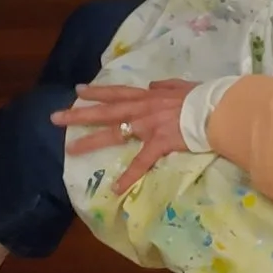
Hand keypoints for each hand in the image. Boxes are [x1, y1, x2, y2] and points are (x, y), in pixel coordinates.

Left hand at [56, 80, 196, 194]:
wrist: (217, 109)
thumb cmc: (202, 96)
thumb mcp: (181, 85)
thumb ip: (164, 85)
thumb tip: (152, 85)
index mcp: (148, 96)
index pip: (116, 93)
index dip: (96, 92)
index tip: (78, 91)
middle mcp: (142, 109)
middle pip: (105, 111)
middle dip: (79, 114)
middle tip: (55, 118)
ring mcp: (148, 126)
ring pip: (114, 134)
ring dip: (92, 141)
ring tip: (71, 149)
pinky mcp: (159, 143)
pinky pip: (141, 162)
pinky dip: (128, 176)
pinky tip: (114, 187)